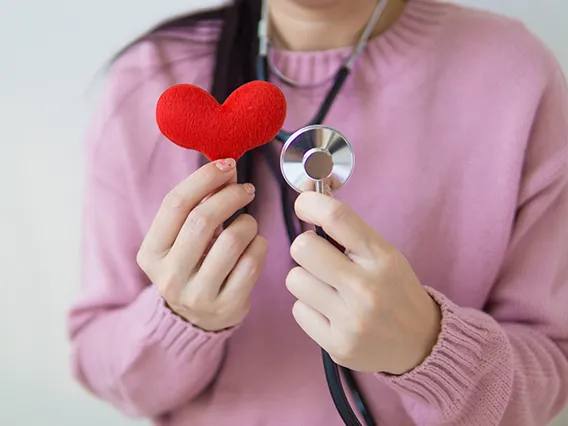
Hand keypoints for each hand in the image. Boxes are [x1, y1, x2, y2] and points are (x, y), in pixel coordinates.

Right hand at [137, 159, 267, 331]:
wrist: (197, 318)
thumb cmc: (192, 264)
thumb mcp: (180, 239)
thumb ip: (196, 206)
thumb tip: (225, 168)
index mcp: (150, 253)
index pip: (175, 204)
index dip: (204, 179)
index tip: (226, 165)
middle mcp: (169, 276)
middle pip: (202, 219)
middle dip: (230, 196)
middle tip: (246, 189)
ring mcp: (198, 295)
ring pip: (232, 240)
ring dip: (247, 222)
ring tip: (247, 223)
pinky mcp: (227, 306)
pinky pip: (252, 262)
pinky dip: (260, 244)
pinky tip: (255, 244)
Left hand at [286, 192, 440, 374]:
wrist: (422, 343)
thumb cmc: (396, 291)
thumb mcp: (385, 255)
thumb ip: (350, 233)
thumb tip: (310, 200)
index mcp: (382, 258)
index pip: (337, 217)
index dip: (310, 204)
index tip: (304, 205)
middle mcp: (367, 288)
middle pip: (303, 247)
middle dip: (305, 247)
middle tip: (319, 257)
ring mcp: (351, 320)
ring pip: (295, 280)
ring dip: (306, 280)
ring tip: (328, 289)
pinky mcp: (338, 345)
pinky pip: (298, 311)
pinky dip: (309, 308)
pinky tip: (331, 312)